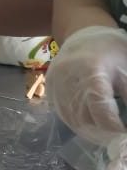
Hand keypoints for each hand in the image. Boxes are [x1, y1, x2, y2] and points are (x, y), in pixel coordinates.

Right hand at [46, 26, 126, 145]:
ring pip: (72, 119)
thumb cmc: (110, 51)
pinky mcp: (49, 88)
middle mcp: (68, 78)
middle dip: (103, 133)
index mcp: (91, 71)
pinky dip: (77, 123)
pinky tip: (90, 123)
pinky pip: (63, 113)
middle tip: (117, 136)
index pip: (101, 111)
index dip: (114, 128)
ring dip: (90, 131)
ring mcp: (55, 84)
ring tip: (105, 133)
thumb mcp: (126, 72)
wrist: (83, 33)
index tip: (124, 133)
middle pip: (85, 118)